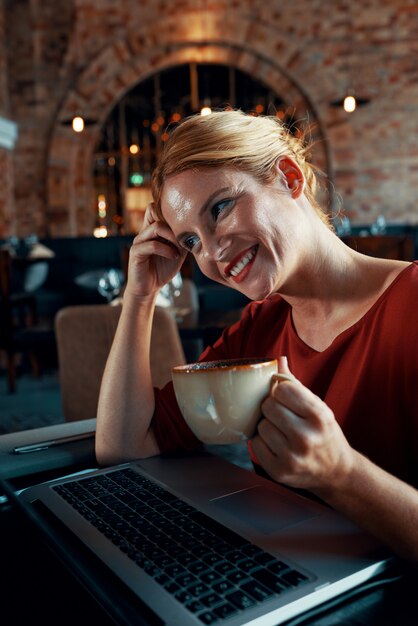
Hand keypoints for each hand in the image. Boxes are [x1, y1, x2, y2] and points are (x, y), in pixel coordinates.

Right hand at [125, 203, 186, 299]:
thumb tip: (198, 230)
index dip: (170, 211)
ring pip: (156, 227)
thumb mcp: (178, 252)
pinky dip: (166, 250)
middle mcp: (144, 232)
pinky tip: (174, 257)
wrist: (149, 288)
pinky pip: (152, 245)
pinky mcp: (135, 252)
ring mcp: (138, 241)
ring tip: (179, 250)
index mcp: (152, 229)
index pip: (156, 208)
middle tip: (184, 237)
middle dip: (173, 223)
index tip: (185, 224)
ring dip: (172, 238)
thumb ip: (184, 240)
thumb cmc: (163, 269)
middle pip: (154, 211)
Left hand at [250, 357, 354, 492]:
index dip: (281, 391)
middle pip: (268, 407)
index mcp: (319, 416)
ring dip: (267, 426)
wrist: (336, 472)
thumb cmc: (324, 433)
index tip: (287, 398)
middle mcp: (306, 437)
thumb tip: (278, 360)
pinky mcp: (279, 471)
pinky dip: (262, 442)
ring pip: (261, 426)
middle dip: (272, 408)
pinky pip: (255, 444)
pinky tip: (277, 445)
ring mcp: (291, 457)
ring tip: (282, 432)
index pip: (283, 389)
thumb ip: (295, 384)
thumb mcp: (318, 407)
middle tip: (284, 416)